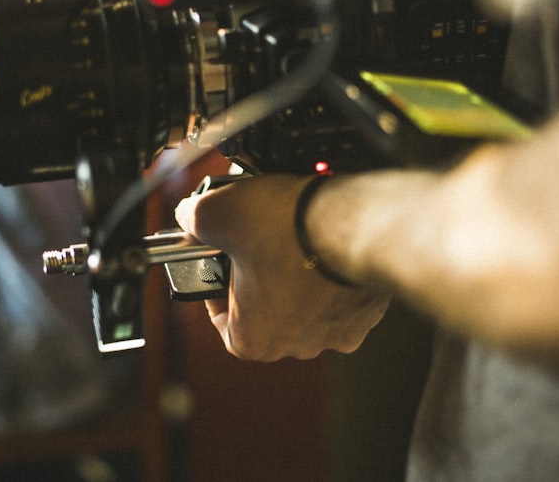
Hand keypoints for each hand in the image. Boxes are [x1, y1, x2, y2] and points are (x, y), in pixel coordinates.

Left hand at [175, 175, 391, 360]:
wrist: (356, 221)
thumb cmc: (287, 230)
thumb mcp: (217, 213)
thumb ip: (193, 217)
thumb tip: (190, 214)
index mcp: (252, 339)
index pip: (219, 316)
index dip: (212, 279)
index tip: (216, 256)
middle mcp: (297, 345)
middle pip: (264, 307)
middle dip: (257, 272)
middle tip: (254, 236)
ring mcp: (338, 329)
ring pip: (305, 298)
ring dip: (296, 269)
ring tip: (290, 231)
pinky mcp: (367, 308)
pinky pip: (339, 289)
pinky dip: (331, 267)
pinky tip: (322, 236)